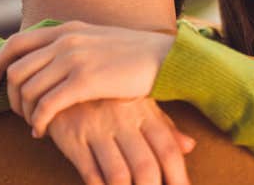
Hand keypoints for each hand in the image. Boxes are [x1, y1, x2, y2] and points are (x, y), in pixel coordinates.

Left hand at [0, 21, 175, 136]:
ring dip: (24, 111)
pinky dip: (38, 120)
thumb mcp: (98, 40)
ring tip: (33, 124)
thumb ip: (72, 45)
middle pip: (17, 70)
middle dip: (10, 96)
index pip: (15, 44)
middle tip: (16, 114)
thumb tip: (51, 59)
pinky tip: (42, 131)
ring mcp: (74, 58)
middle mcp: (65, 40)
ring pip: (28, 89)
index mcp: (66, 29)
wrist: (165, 58)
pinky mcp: (85, 80)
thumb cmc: (135, 55)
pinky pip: (47, 104)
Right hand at [48, 98, 194, 184]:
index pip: (167, 149)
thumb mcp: (139, 104)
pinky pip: (90, 173)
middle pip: (145, 167)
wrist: (63, 79)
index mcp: (144, 111)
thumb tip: (191, 147)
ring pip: (119, 175)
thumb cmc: (109, 95)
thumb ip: (165, 127)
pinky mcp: (72, 139)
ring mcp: (96, 129)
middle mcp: (122, 120)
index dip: (178, 176)